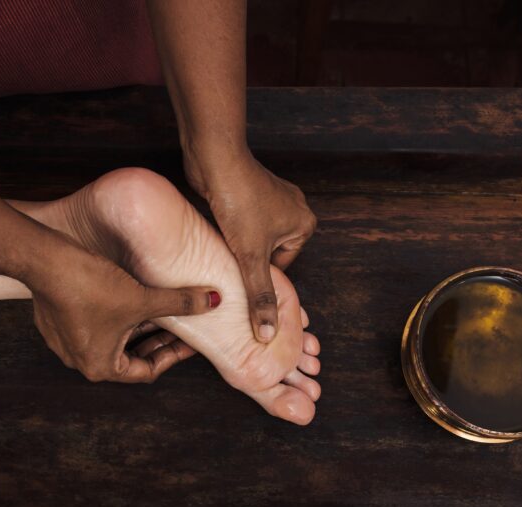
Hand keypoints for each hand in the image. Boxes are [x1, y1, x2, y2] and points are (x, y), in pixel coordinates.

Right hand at [27, 242, 218, 382]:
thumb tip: (214, 301)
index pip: (147, 371)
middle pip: (131, 356)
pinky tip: (132, 295)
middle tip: (184, 326)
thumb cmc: (91, 286)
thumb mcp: (143, 298)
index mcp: (101, 367)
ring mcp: (66, 341)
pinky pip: (96, 324)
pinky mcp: (58, 320)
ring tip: (163, 310)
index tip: (191, 341)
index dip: (174, 356)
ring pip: (113, 338)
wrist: (44, 260)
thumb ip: (180, 303)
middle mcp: (80, 360)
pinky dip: (118, 316)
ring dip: (138, 327)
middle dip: (159, 340)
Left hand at [185, 150, 315, 342]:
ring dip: (238, 246)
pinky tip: (217, 233)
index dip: (259, 278)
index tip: (240, 281)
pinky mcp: (250, 194)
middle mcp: (293, 210)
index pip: (282, 268)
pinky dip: (231, 231)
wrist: (216, 159)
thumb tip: (268, 332)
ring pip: (254, 239)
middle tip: (228, 265)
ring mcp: (271, 200)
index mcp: (305, 224)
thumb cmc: (240, 200)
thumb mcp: (251, 256)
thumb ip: (260, 296)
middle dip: (248, 262)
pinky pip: (244, 224)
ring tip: (221, 248)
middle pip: (269, 255)